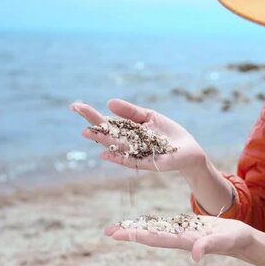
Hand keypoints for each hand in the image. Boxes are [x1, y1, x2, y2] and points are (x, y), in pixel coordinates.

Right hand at [70, 99, 206, 172]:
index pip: (106, 122)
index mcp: (127, 131)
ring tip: (86, 131)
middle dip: (92, 123)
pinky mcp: (147, 163)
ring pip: (116, 146)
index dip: (91, 114)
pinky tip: (105, 154)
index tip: (75, 105)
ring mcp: (136, 153)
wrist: (188, 150)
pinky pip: (130, 160)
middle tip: (76, 111)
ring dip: (101, 140)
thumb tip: (108, 103)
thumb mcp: (149, 117)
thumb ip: (130, 112)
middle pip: (107, 133)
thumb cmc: (168, 133)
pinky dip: (118, 158)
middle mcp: (128, 143)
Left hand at [104, 216, 254, 261]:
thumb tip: (195, 256)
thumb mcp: (225, 241)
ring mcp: (182, 233)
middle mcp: (179, 238)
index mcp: (185, 240)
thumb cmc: (236, 240)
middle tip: (108, 231)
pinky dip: (150, 223)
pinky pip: (164, 225)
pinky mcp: (187, 227)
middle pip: (150, 235)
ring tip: (116, 227)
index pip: (156, 238)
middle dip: (129, 233)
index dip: (137, 236)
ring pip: (154, 230)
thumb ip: (210, 247)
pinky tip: (140, 222)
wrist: (243, 239)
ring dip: (136, 228)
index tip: (119, 235)